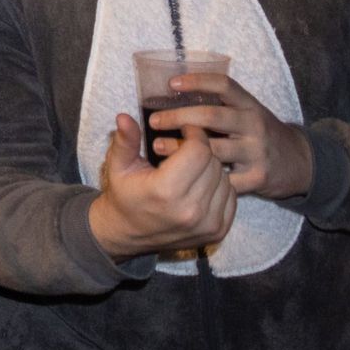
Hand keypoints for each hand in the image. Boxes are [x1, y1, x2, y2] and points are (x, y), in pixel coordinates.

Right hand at [88, 113, 235, 261]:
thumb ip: (125, 141)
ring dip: (211, 168)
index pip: (199, 151)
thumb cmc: (124, 194)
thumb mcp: (118, 166)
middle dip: (201, 150)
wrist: (129, 234)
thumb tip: (124, 116)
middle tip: (185, 149)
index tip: (184, 129)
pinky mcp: (218, 232)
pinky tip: (201, 185)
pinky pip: (231, 196)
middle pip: (214, 163)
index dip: (194, 134)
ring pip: (225, 178)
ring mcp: (208, 224)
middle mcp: (191, 210)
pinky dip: (219, 186)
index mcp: (166, 191)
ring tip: (191, 168)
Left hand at [148, 73, 314, 199]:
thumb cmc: (257, 133)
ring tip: (158, 146)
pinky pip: (222, 178)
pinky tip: (180, 173)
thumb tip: (172, 93)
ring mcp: (257, 152)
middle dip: (178, 116)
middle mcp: (254, 125)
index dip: (197, 81)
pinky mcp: (257, 177)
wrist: (298, 163)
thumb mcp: (245, 112)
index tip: (171, 83)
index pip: (224, 85)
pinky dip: (199, 176)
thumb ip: (218, 105)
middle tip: (154, 120)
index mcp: (249, 105)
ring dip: (181, 148)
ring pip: (213, 149)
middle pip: (212, 116)